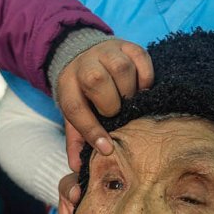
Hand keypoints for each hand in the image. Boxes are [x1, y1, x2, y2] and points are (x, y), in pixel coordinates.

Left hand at [55, 39, 153, 171]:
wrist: (84, 53)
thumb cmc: (84, 93)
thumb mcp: (75, 114)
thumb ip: (77, 140)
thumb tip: (78, 168)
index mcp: (68, 85)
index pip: (74, 108)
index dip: (91, 130)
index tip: (107, 148)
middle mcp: (84, 65)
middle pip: (96, 81)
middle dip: (111, 104)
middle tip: (117, 113)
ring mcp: (106, 52)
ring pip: (121, 68)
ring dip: (129, 89)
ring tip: (130, 101)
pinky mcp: (127, 45)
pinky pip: (141, 58)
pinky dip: (145, 77)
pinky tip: (141, 88)